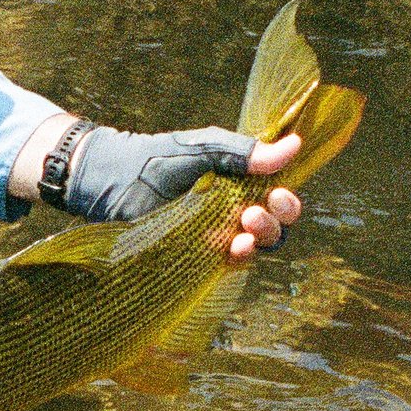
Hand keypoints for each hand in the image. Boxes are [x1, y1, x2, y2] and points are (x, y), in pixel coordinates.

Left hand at [63, 123, 304, 265]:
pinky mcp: (198, 256)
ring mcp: (217, 237)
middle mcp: (234, 213)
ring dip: (261, 239)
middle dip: (276, 222)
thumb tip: (296, 146)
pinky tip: (235, 247)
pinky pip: (228, 264)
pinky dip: (238, 257)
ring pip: (257, 248)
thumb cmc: (159, 158)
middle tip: (255, 211)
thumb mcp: (207, 148)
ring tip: (245, 224)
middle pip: (275, 228)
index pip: (279, 200)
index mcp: (241, 185)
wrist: (115, 179)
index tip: (277, 193)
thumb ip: (246, 152)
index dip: (286, 202)